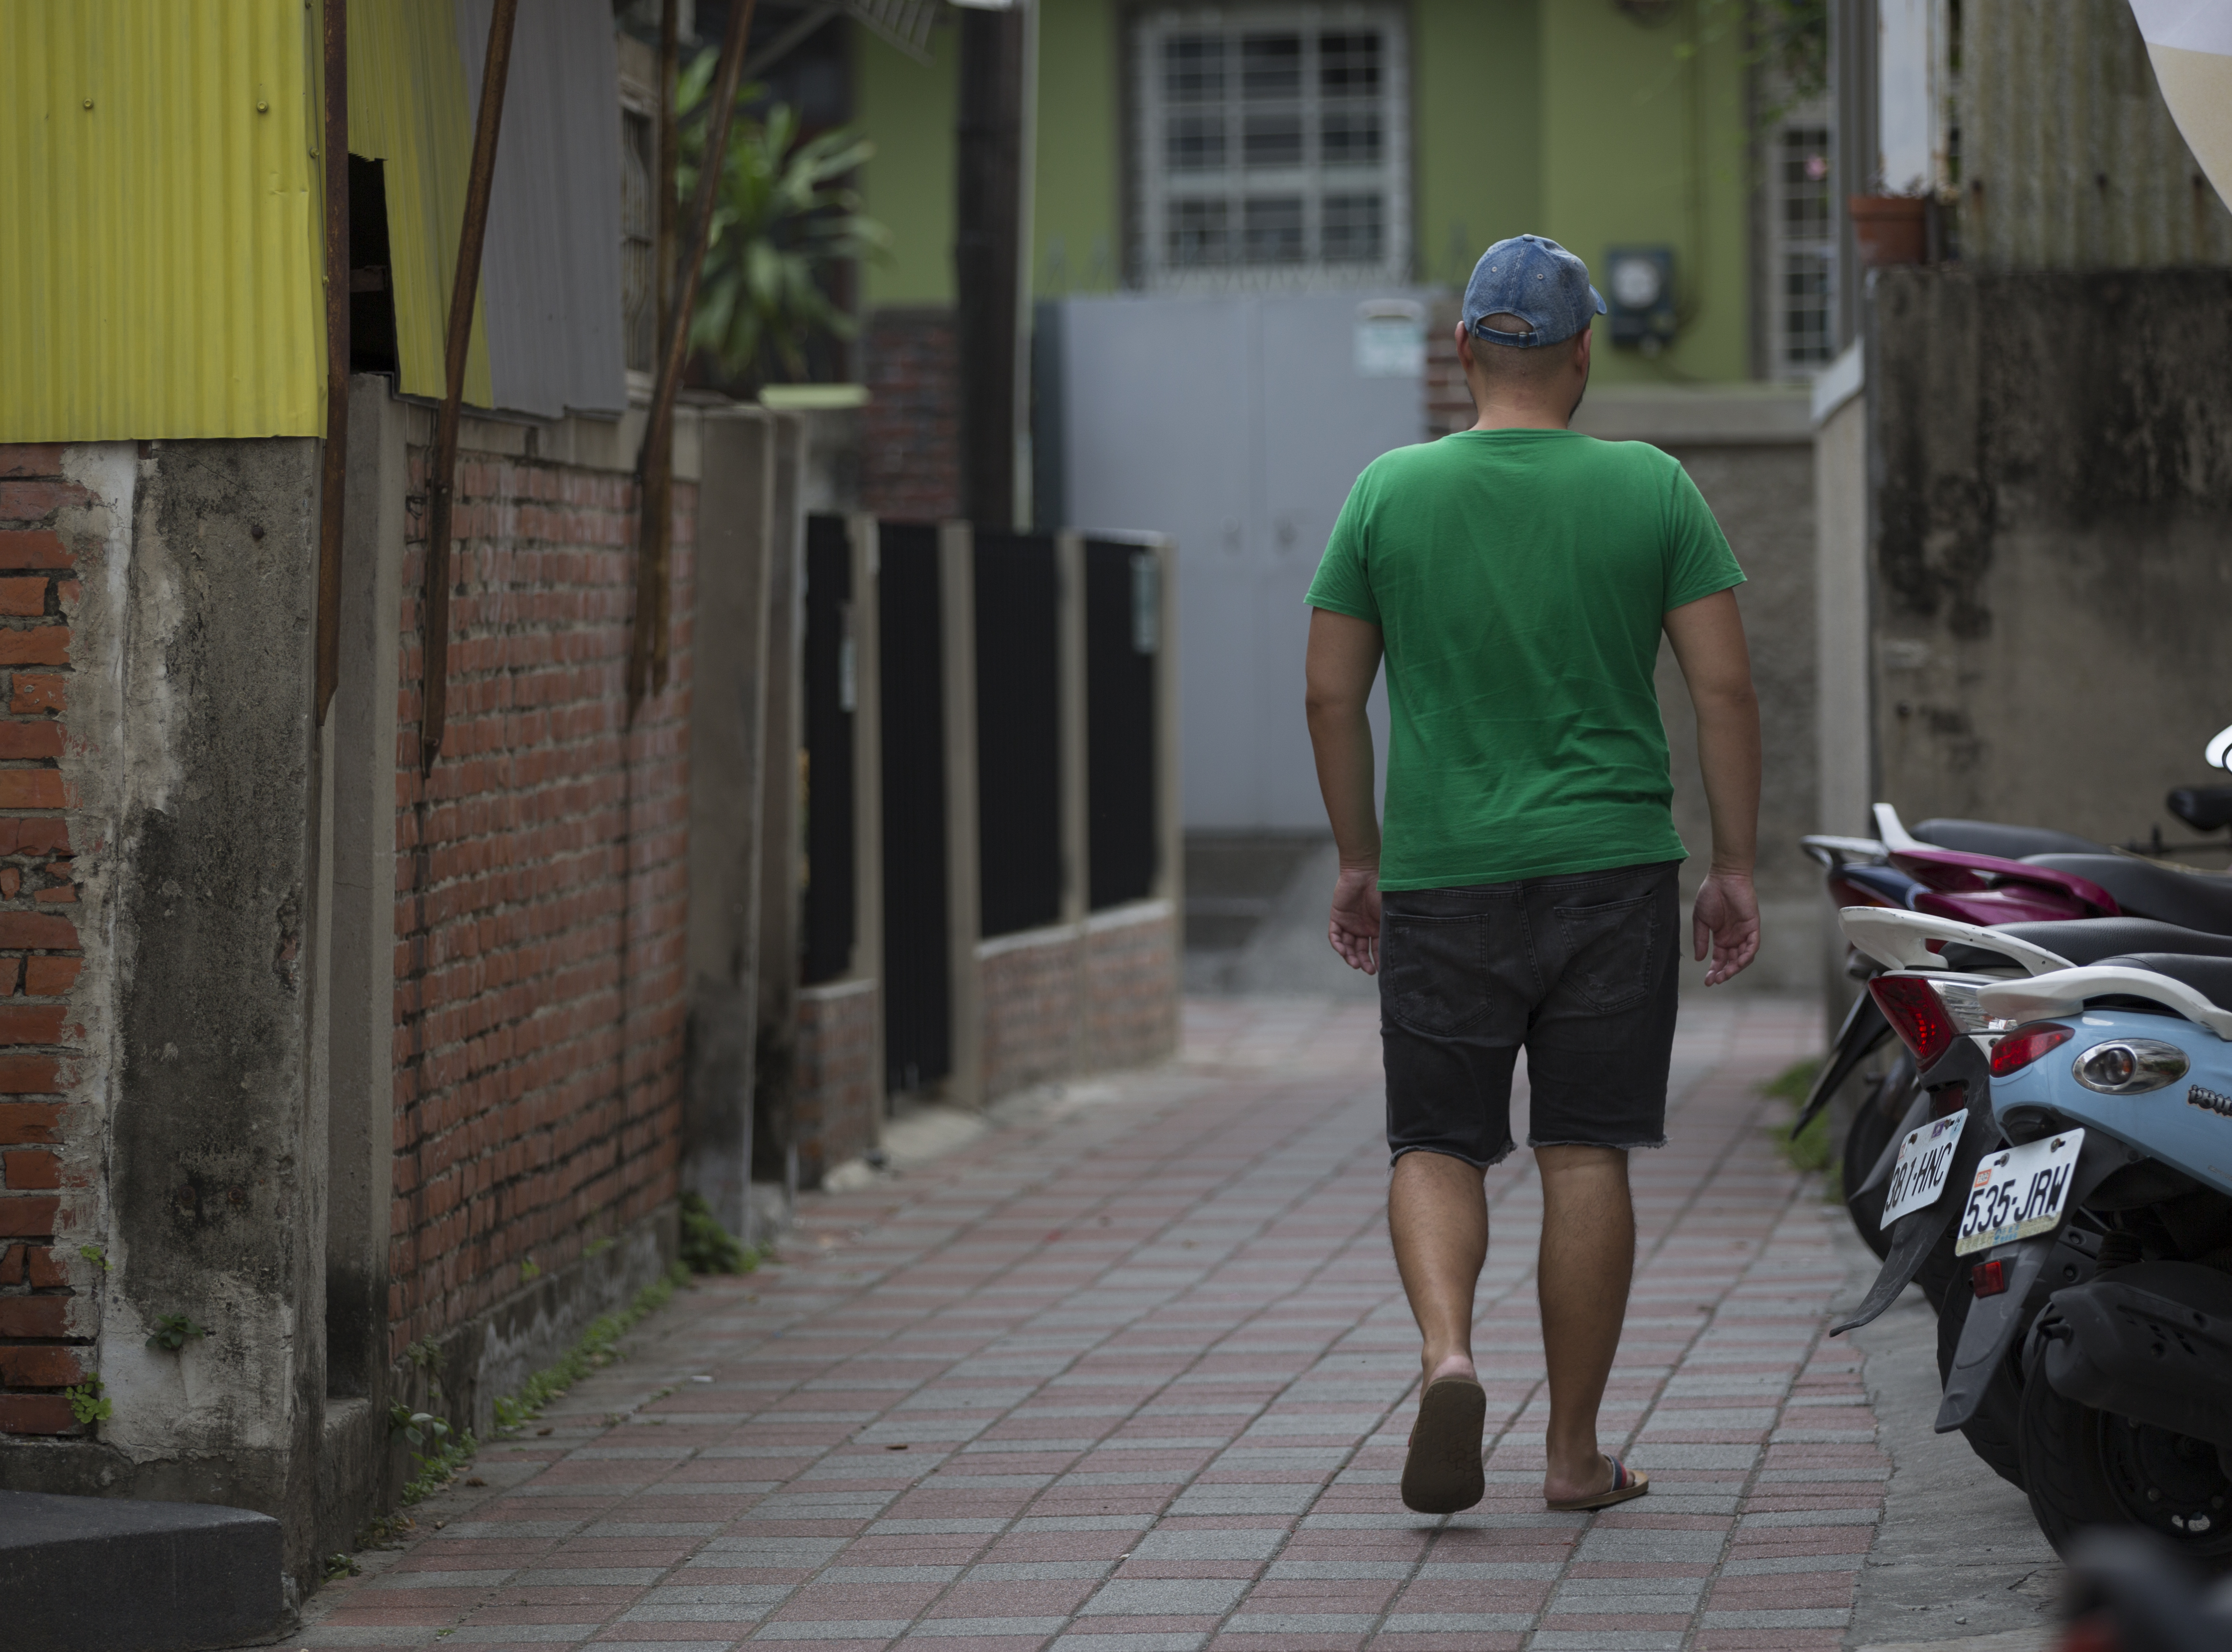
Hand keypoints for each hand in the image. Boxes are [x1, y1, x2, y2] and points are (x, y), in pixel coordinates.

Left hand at [1329, 865, 1381, 973]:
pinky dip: (1338, 944)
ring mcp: (1350, 923)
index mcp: (1377, 927)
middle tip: (1367, 970)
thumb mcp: (1389, 912)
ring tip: (1355, 964)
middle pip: (1362, 950)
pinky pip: (1335, 935)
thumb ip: (1391, 928)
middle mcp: (1363, 928)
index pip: (1377, 948)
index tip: (1381, 970)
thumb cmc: (1381, 890)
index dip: (1378, 960)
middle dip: (1364, 961)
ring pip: (1348, 946)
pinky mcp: (1337, 917)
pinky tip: (1343, 952)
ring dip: (1350, 956)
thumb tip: (1401, 950)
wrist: (1364, 872)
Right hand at [1691, 870, 1759, 986]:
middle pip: (1732, 961)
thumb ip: (1700, 940)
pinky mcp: (1753, 926)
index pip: (1719, 959)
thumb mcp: (1700, 921)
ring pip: (1743, 957)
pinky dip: (1747, 955)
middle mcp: (1733, 938)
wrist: (1723, 878)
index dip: (1714, 970)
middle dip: (1724, 972)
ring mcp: (1744, 933)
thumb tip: (1699, 959)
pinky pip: (1753, 945)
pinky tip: (1739, 963)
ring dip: (1736, 967)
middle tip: (1716, 980)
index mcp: (1721, 937)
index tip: (1707, 982)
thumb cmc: (1710, 895)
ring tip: (1726, 974)